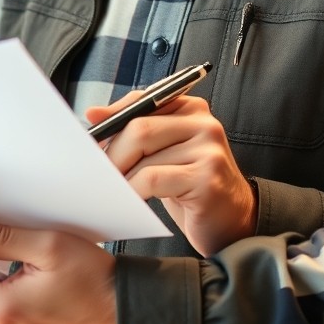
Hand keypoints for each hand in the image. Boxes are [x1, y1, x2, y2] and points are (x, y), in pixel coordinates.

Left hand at [86, 93, 256, 256]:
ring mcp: (208, 149)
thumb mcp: (164, 153)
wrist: (232, 222)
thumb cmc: (191, 187)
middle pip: (140, 126)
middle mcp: (204, 123)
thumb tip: (93, 113)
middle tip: (97, 175)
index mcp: (192, 108)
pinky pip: (154, 179)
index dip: (113, 117)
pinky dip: (134, 191)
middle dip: (112, 153)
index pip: (143, 100)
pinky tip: (130, 202)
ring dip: (121, 178)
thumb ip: (135, 130)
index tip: (91, 138)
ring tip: (112, 192)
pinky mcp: (207, 176)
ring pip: (145, 156)